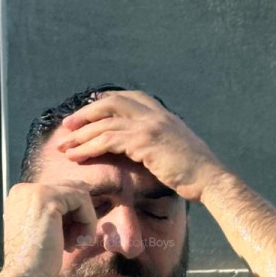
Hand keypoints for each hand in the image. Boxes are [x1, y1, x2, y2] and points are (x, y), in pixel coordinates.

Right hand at [0, 181, 95, 276]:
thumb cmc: (37, 262)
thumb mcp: (48, 229)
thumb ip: (61, 209)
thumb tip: (84, 187)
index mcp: (21, 196)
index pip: (61, 192)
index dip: (72, 216)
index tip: (67, 240)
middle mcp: (24, 189)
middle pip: (71, 190)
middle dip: (79, 217)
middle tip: (75, 243)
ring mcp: (34, 191)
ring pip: (79, 194)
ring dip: (85, 221)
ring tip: (77, 244)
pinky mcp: (47, 198)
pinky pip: (82, 200)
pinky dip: (88, 221)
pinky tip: (79, 242)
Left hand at [56, 89, 223, 201]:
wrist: (210, 179)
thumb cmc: (195, 172)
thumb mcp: (176, 148)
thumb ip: (159, 142)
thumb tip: (144, 150)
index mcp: (163, 114)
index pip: (127, 97)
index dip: (103, 102)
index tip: (87, 112)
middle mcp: (155, 114)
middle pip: (110, 103)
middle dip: (85, 114)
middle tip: (67, 126)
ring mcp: (150, 125)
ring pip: (105, 122)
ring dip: (81, 135)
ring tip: (64, 147)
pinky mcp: (144, 141)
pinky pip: (108, 140)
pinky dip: (89, 147)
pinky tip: (78, 156)